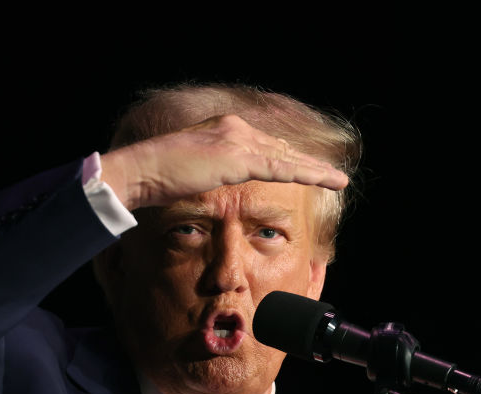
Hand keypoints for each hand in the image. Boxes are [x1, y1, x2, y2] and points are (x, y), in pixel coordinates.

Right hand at [100, 114, 348, 210]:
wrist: (142, 170)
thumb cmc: (157, 174)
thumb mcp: (190, 166)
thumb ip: (211, 166)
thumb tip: (221, 176)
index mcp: (222, 127)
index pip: (263, 143)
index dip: (285, 157)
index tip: (303, 167)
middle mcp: (234, 127)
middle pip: (280, 148)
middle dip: (306, 163)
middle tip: (330, 175)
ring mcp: (238, 140)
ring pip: (286, 157)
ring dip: (314, 170)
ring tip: (337, 180)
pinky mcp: (239, 159)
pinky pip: (282, 169)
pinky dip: (308, 174)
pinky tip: (326, 180)